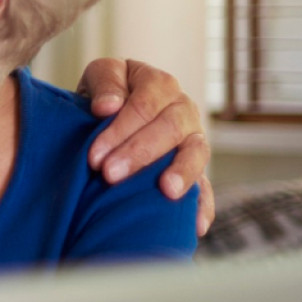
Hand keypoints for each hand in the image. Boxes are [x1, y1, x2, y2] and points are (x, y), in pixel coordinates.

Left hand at [77, 58, 214, 235]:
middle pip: (170, 128)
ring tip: (166, 191)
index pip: (144, 105)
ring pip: (196, 152)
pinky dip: (203, 204)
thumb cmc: (103, 95)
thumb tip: (107, 106)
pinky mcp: (194, 167)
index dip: (120, 129)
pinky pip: (206, 185)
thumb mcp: (100, 76)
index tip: (95, 156)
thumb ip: (105, 83)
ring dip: (181, 172)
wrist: (105, 114)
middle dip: (139, 153)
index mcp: (159, 85)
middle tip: (110, 175)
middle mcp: (182, 110)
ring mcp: (192, 139)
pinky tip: (196, 225)